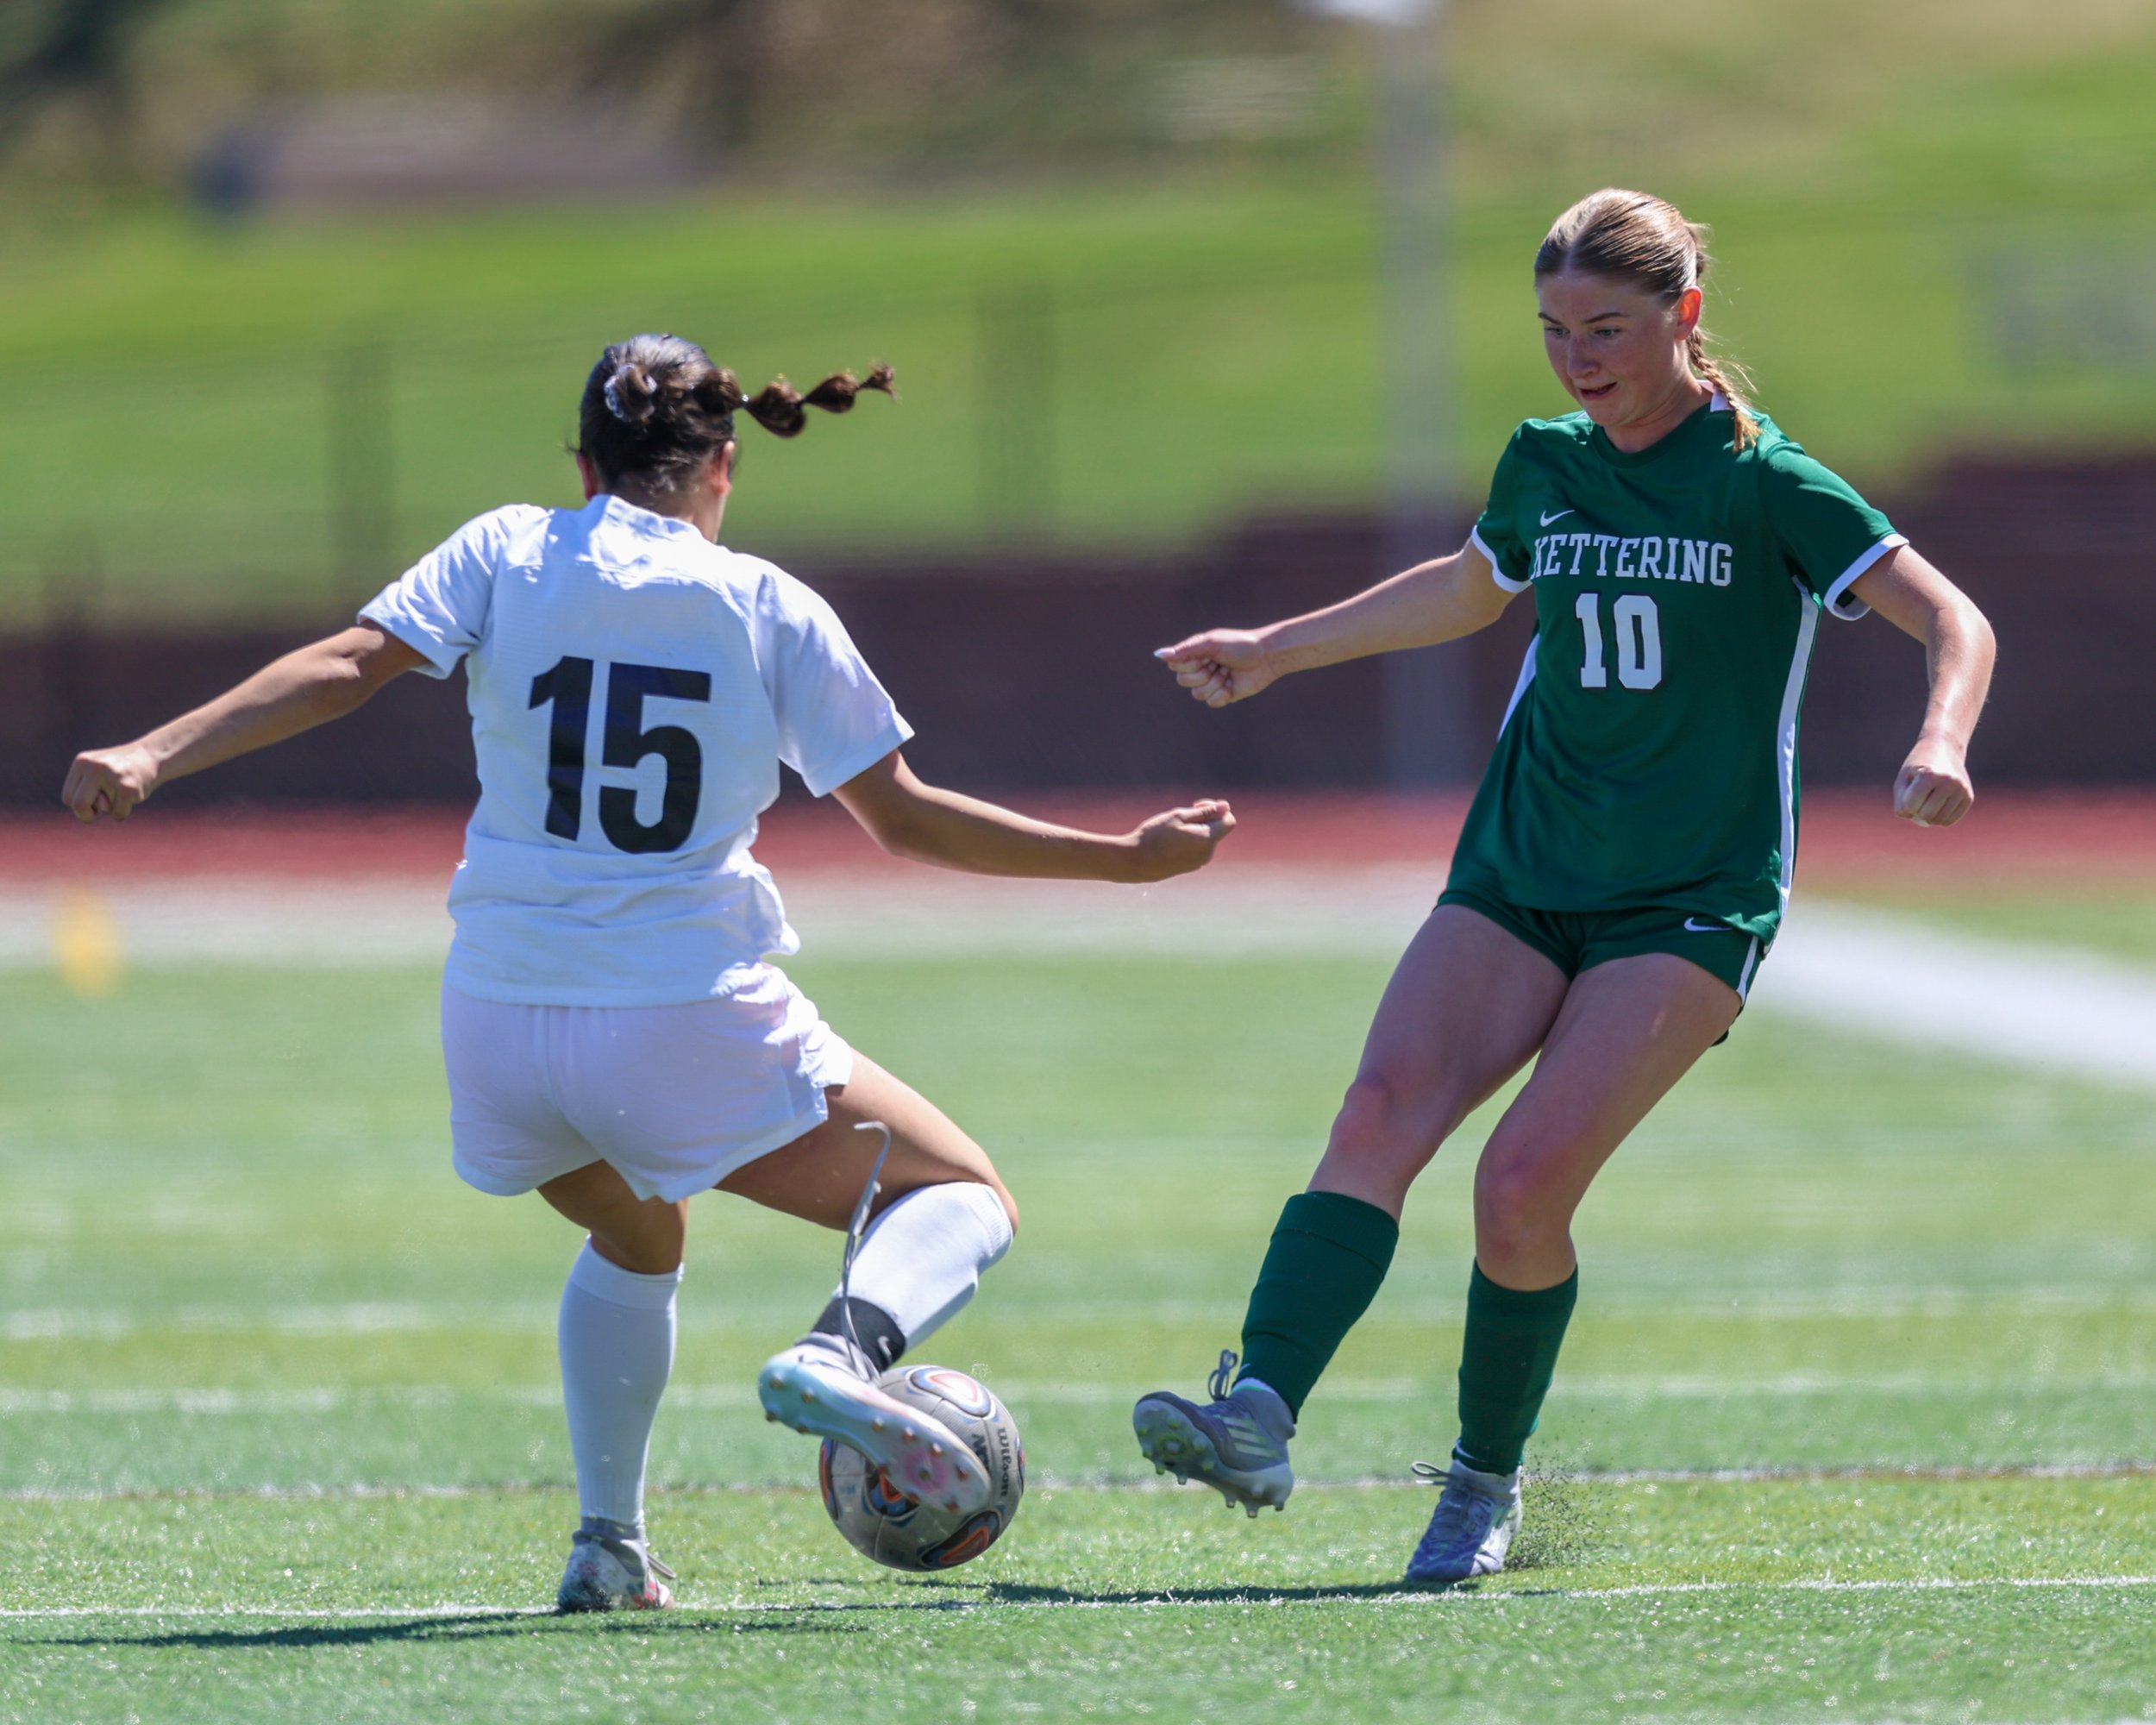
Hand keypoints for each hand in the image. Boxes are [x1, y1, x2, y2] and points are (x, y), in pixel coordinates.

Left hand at [62, 744, 157, 822]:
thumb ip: (87, 792)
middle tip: (99, 812)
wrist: (151, 755)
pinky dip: (124, 811)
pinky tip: (132, 795)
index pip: (68, 797)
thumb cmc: (119, 769)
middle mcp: (95, 767)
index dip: (78, 806)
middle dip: (86, 815)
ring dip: (112, 808)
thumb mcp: (96, 772)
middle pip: (78, 805)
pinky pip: (119, 813)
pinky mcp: (129, 787)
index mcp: (82, 762)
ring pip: (104, 810)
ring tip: (122, 790)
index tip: (91, 803)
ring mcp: (112, 776)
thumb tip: (96, 809)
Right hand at [1124, 799, 1236, 881]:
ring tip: (1172, 830)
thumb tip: (1226, 806)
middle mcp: (1207, 853)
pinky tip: (1170, 841)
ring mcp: (1199, 862)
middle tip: (1179, 816)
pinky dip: (1189, 841)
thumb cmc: (1156, 836)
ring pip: (1206, 838)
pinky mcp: (1190, 867)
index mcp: (1207, 839)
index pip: (1229, 820)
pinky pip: (1197, 849)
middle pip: (1217, 829)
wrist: (1136, 862)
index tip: (1197, 806)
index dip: (1217, 809)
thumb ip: (1205, 812)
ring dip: (1195, 829)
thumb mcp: (1179, 816)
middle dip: (1204, 819)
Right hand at [1156, 631, 1278, 707]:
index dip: (1189, 664)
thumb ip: (1185, 650)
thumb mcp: (1211, 643)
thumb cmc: (1240, 645)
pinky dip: (1222, 694)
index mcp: (1195, 654)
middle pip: (1183, 682)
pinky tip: (1232, 685)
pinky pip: (1211, 703)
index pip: (1175, 666)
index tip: (1205, 656)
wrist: (1266, 657)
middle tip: (1219, 664)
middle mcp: (1200, 669)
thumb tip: (1158, 654)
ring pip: (1197, 695)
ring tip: (1227, 673)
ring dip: (1214, 684)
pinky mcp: (1223, 696)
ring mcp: (1211, 683)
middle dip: (1203, 674)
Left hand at [1892, 742, 1972, 827]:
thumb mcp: (1903, 780)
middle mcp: (1949, 782)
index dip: (1905, 803)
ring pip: (1938, 821)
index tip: (1909, 790)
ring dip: (1928, 816)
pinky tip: (1938, 804)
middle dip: (1917, 811)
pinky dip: (1939, 818)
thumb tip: (1921, 822)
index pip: (1910, 805)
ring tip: (1928, 799)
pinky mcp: (1968, 797)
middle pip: (1925, 815)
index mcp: (1929, 775)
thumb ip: (1901, 804)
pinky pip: (1949, 821)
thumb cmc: (1918, 767)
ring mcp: (1961, 790)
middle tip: (1918, 797)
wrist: (1945, 749)